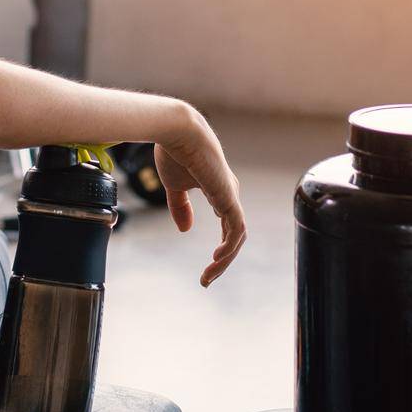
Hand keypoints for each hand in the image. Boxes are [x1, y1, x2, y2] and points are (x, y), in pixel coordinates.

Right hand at [154, 105, 245, 287]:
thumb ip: (180, 207)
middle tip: (206, 280)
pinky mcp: (229, 196)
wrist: (177, 132)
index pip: (228, 225)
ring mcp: (231, 195)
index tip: (206, 268)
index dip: (221, 248)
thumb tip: (186, 230)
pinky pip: (236, 229)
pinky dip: (229, 247)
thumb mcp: (174, 186)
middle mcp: (228, 193)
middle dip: (223, 261)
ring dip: (224, 260)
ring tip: (208, 275)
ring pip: (237, 236)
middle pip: (234, 235)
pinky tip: (217, 258)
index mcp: (218, 189)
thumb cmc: (174, 152)